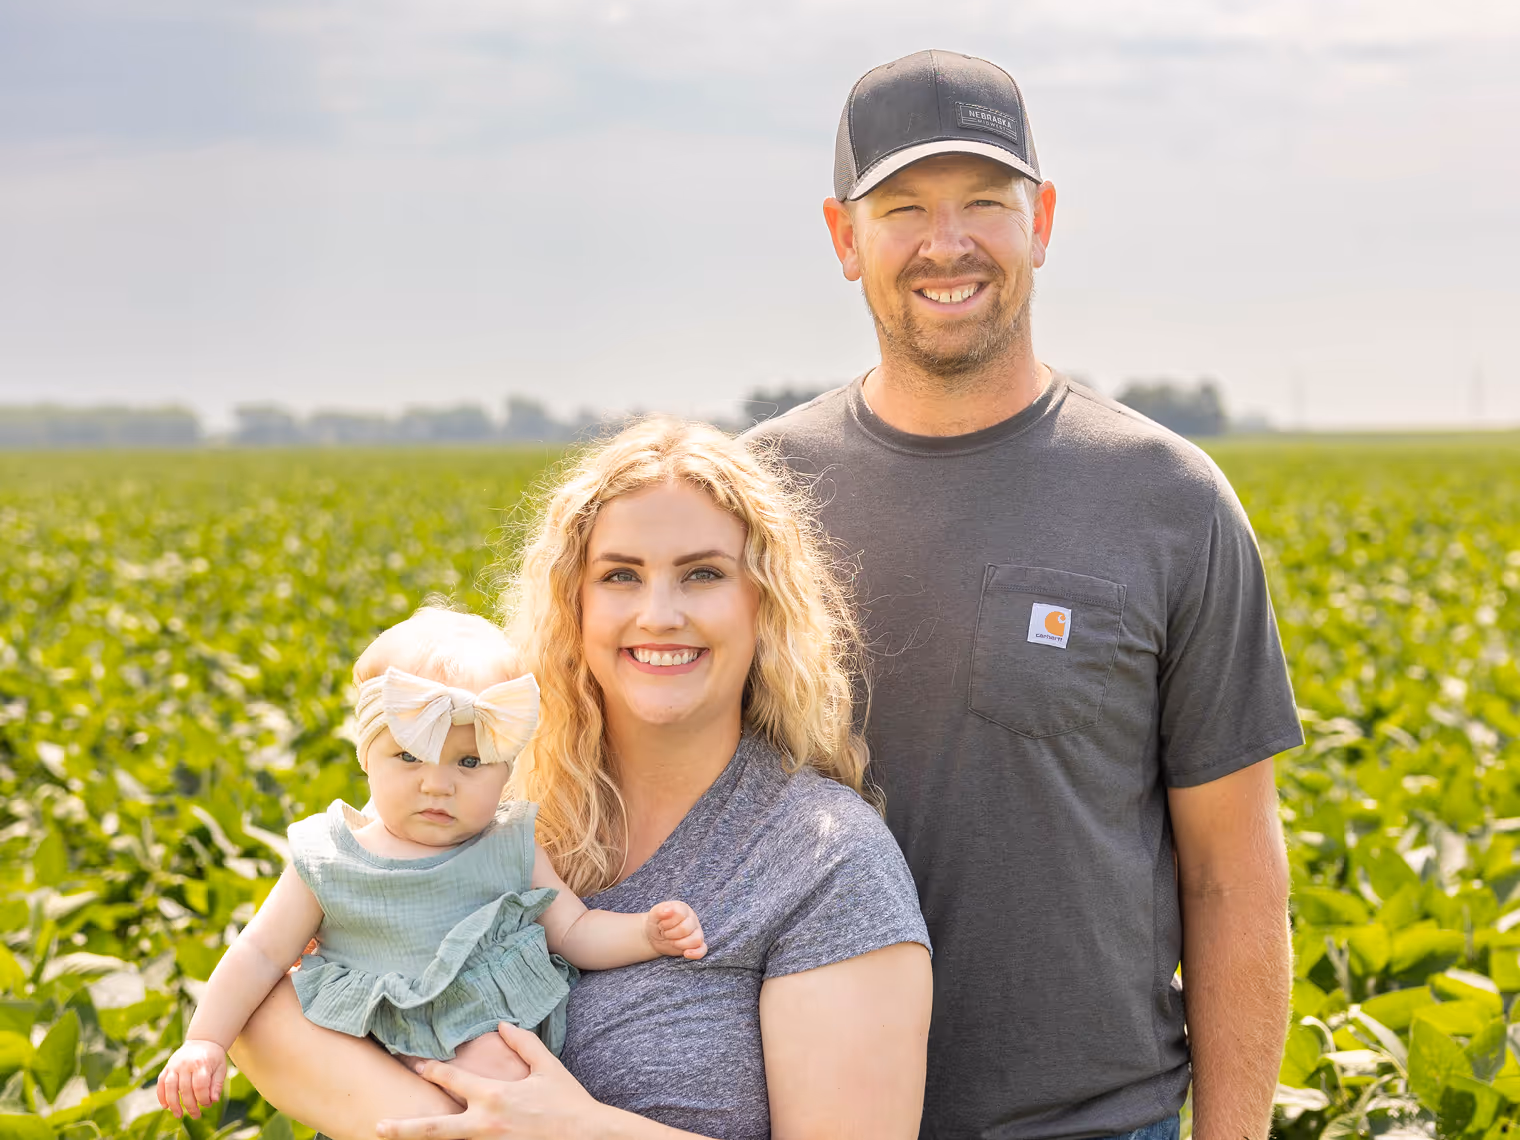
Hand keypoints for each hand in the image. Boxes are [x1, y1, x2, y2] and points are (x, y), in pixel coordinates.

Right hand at [156, 1039, 226, 1118]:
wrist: (203, 1040)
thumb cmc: (213, 1057)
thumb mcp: (221, 1068)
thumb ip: (217, 1084)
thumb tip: (213, 1101)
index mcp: (201, 1063)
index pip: (200, 1086)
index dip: (203, 1099)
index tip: (207, 1105)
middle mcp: (186, 1064)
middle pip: (185, 1089)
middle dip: (190, 1105)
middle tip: (196, 1115)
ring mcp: (174, 1065)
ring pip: (170, 1087)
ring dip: (173, 1103)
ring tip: (178, 1115)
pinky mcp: (167, 1066)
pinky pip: (161, 1082)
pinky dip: (161, 1095)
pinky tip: (165, 1106)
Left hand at [376, 1023, 604, 1139]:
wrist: (588, 1136)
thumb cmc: (568, 1101)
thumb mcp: (548, 1067)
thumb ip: (523, 1043)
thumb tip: (502, 1025)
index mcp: (494, 1096)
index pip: (452, 1081)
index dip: (431, 1071)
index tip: (415, 1064)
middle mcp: (486, 1124)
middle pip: (435, 1129)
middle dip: (404, 1129)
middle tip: (378, 1126)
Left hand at [644, 899, 706, 959]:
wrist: (655, 935)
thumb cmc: (656, 922)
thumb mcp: (654, 914)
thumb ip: (660, 911)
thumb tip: (668, 910)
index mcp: (683, 909)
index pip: (680, 915)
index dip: (668, 923)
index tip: (661, 925)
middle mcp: (692, 919)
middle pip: (687, 929)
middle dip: (671, 934)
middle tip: (664, 934)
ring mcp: (696, 932)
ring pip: (696, 939)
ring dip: (680, 944)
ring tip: (672, 942)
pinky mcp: (697, 945)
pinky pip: (702, 949)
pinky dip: (696, 953)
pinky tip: (686, 954)